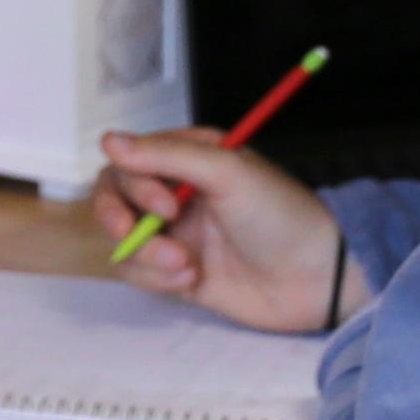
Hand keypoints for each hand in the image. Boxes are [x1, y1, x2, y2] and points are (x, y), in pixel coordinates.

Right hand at [88, 132, 353, 336]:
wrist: (313, 280)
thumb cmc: (279, 215)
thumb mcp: (227, 173)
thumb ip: (165, 155)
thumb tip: (106, 140)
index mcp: (189, 158)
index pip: (130, 159)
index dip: (134, 182)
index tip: (165, 204)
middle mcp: (176, 192)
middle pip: (114, 197)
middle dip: (121, 219)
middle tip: (144, 236)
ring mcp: (175, 234)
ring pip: (123, 238)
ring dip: (146, 255)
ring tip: (185, 266)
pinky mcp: (175, 273)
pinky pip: (138, 272)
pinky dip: (156, 278)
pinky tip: (192, 279)